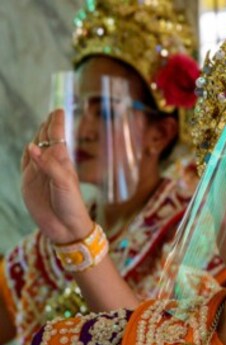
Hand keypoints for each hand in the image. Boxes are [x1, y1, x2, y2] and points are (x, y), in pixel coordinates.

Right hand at [21, 110, 92, 243]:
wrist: (65, 226)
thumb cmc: (71, 204)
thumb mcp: (63, 183)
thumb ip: (48, 165)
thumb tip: (32, 146)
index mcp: (62, 161)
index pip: (58, 137)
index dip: (56, 123)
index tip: (58, 110)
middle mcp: (51, 164)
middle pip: (47, 140)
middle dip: (49, 127)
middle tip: (52, 114)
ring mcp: (39, 172)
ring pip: (36, 150)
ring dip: (38, 138)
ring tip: (42, 126)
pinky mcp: (29, 182)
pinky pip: (26, 163)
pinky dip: (27, 154)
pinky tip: (29, 146)